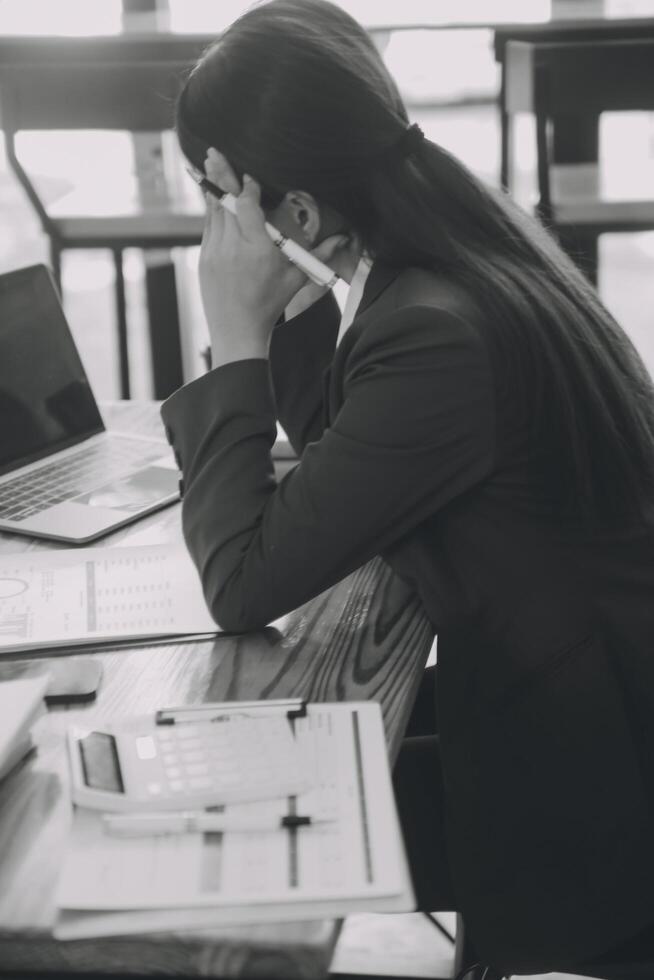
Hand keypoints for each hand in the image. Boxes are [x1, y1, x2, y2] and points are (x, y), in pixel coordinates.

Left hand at [199, 149, 347, 366]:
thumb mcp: (297, 279)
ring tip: (210, 163)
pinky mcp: (204, 259)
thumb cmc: (270, 305)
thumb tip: (346, 240)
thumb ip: (319, 255)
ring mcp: (214, 253)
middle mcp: (233, 248)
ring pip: (213, 212)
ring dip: (212, 187)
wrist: (238, 332)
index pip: (247, 207)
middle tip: (215, 151)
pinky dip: (211, 210)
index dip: (247, 187)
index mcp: (258, 250)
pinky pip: (208, 227)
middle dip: (221, 175)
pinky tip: (212, 195)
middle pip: (225, 202)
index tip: (250, 175)